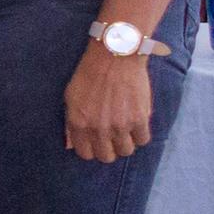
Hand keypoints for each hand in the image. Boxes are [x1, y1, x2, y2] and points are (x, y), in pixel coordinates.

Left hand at [63, 41, 156, 162]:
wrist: (115, 57)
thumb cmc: (89, 74)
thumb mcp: (70, 97)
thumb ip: (71, 123)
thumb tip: (71, 145)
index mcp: (78, 123)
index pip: (85, 153)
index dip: (91, 150)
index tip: (96, 143)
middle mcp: (98, 128)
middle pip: (106, 157)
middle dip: (108, 150)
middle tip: (111, 139)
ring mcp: (120, 125)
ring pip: (126, 151)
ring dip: (125, 144)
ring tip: (124, 132)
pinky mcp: (140, 119)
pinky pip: (143, 140)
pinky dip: (140, 135)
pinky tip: (136, 125)